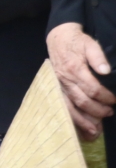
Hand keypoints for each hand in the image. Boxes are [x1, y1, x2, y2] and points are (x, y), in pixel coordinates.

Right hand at [47, 22, 115, 139]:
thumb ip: (98, 57)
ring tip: (96, 129)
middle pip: (82, 101)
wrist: (58, 38)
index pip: (92, 89)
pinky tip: (80, 126)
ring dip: (83, 120)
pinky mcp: (58, 88)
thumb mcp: (90, 44)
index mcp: (75, 69)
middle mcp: (66, 79)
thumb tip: (105, 71)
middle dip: (98, 110)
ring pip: (71, 107)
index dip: (106, 97)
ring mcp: (60, 85)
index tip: (114, 100)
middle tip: (110, 112)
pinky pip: (64, 106)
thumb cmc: (77, 42)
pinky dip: (72, 117)